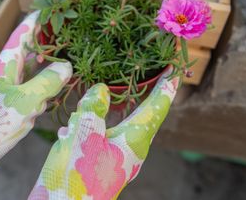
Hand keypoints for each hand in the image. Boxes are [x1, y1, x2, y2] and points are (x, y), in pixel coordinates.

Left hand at [0, 12, 71, 198]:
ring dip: (45, 70)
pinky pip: (26, 91)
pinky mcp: (4, 106)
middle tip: (69, 39)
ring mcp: (3, 89)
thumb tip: (65, 66)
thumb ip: (48, 81)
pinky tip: (49, 97)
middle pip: (29, 51)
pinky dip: (39, 91)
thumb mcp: (25, 101)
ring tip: (66, 65)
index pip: (23, 33)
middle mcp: (4, 72)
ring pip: (29, 73)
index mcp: (6, 64)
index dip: (38, 20)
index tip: (52, 8)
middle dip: (48, 46)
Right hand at [28, 66, 178, 199]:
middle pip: (143, 114)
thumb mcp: (83, 134)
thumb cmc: (77, 176)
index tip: (175, 67)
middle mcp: (131, 150)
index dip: (166, 85)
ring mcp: (116, 159)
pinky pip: (99, 138)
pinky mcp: (100, 166)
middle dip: (147, 93)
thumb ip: (93, 108)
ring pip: (119, 126)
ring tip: (110, 93)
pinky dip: (89, 126)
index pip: (156, 106)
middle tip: (154, 73)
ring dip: (113, 109)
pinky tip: (70, 128)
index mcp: (134, 140)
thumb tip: (101, 90)